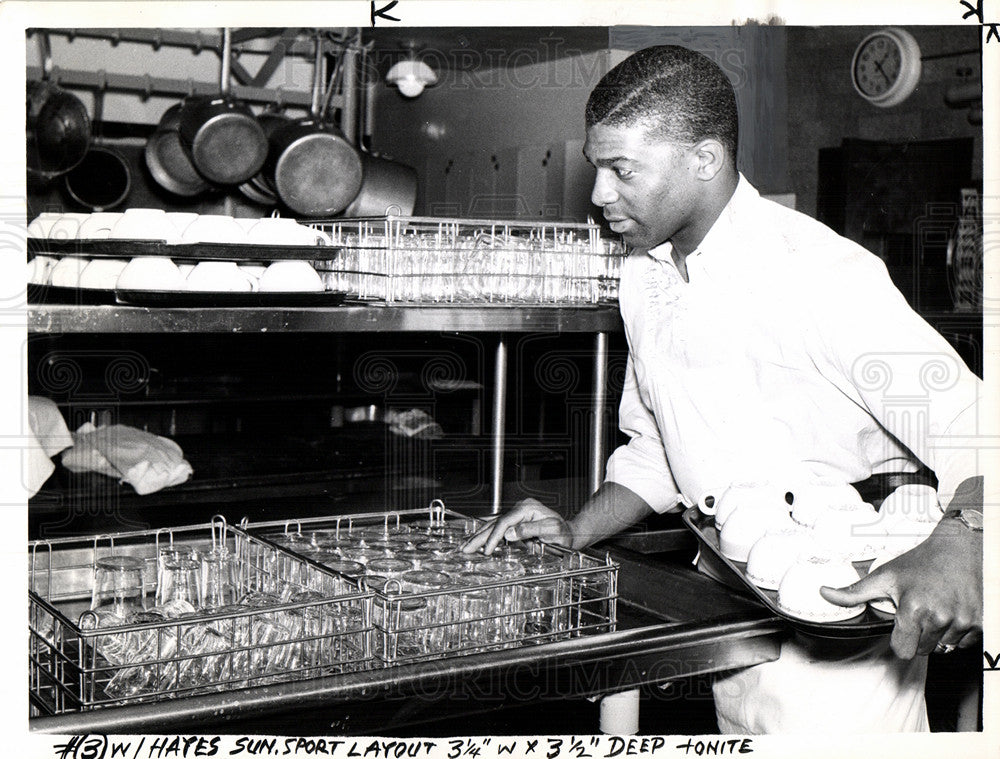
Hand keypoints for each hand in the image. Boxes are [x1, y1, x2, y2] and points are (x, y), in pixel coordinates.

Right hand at [461, 498, 573, 554]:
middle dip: (479, 537)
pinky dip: (488, 536)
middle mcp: (520, 509)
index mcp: (528, 508)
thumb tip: (509, 534)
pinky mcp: (516, 522)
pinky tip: (477, 542)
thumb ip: (530, 530)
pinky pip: (499, 529)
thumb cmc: (564, 533)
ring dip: (479, 537)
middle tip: (465, 548)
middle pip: (495, 522)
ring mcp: (517, 514)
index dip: (494, 537)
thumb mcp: (551, 531)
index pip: (505, 522)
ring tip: (466, 546)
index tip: (487, 550)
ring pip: (494, 525)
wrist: (570, 533)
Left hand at [819, 517, 981, 658]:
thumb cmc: (919, 563)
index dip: (899, 640)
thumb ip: (854, 592)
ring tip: (936, 608)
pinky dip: (958, 632)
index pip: (903, 651)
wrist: (959, 549)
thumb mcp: (884, 576)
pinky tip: (951, 610)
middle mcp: (940, 618)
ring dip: (938, 634)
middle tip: (918, 612)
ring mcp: (963, 622)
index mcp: (914, 610)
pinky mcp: (981, 623)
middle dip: (917, 636)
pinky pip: (965, 643)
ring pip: (944, 647)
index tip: (901, 626)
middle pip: (922, 650)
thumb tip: (823, 593)